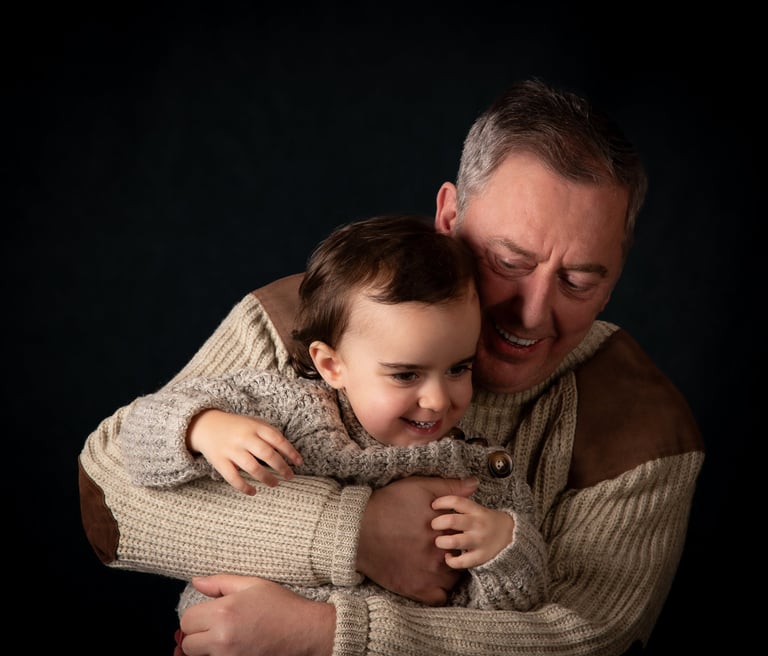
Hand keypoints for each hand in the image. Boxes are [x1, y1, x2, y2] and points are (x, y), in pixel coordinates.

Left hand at [179, 575, 334, 655]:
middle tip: (217, 627)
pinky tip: (232, 648)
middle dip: (198, 635)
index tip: (209, 614)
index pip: (186, 621)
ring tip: (227, 638)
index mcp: (223, 613)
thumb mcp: (253, 585)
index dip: (196, 616)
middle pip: (188, 643)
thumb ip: (220, 582)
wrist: (307, 632)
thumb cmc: (283, 606)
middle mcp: (222, 639)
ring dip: (206, 649)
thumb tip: (196, 581)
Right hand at [188, 410, 302, 492]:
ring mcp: (231, 450)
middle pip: (267, 454)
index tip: (299, 463)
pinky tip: (254, 492)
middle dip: (281, 467)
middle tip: (290, 476)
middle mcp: (244, 438)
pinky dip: (244, 487)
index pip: (277, 439)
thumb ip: (270, 433)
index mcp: (255, 427)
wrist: (206, 425)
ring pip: (252, 467)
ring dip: (267, 478)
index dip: (290, 452)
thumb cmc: (237, 427)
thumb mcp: (254, 423)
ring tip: (275, 484)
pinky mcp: (220, 462)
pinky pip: (233, 478)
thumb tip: (289, 451)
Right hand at [356, 475, 477, 604]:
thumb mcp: (419, 487)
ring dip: (450, 571)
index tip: (452, 532)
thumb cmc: (388, 505)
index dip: (460, 533)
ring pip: (454, 578)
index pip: (466, 535)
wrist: (358, 529)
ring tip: (436, 562)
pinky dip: (439, 590)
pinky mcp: (417, 589)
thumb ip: (449, 487)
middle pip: (462, 557)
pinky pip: (440, 597)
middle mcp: (441, 553)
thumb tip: (474, 483)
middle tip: (444, 547)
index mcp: (445, 529)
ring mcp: (430, 574)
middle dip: (456, 551)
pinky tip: (430, 578)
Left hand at [432, 495, 514, 567]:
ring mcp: (479, 541)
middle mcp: (477, 525)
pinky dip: (450, 560)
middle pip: (452, 520)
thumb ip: (464, 502)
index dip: (442, 502)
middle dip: (437, 522)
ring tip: (439, 541)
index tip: (433, 505)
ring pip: (454, 541)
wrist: (514, 539)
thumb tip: (455, 488)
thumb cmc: (490, 522)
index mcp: (476, 510)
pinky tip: (449, 556)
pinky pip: (460, 562)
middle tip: (434, 525)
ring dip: (441, 541)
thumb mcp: (480, 508)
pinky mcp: (480, 557)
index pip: (456, 501)